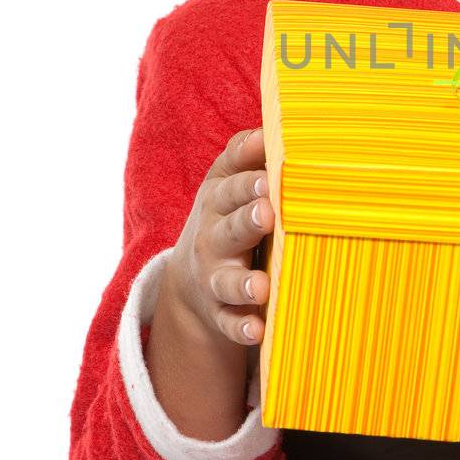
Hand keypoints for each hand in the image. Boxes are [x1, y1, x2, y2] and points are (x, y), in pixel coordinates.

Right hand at [159, 128, 272, 347]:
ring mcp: (214, 277)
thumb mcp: (225, 181)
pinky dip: (241, 328)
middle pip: (230, 228)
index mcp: (218, 201)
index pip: (231, 187)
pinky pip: (229, 323)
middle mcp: (213, 239)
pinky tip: (258, 332)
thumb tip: (269, 127)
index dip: (248, 181)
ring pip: (226, 280)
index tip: (269, 176)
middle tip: (268, 212)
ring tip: (260, 287)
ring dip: (243, 283)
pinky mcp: (219, 312)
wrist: (190, 277)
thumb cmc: (225, 215)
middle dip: (247, 220)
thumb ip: (244, 153)